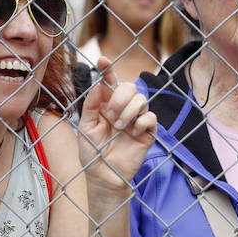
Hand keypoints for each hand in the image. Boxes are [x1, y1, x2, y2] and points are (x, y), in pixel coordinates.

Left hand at [77, 57, 155, 189]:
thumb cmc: (93, 153)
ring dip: (128, 111)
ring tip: (119, 127)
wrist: (103, 176)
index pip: (109, 83)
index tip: (103, 60)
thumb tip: (98, 85)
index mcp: (106, 105)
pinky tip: (133, 133)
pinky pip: (151, 117)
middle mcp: (123, 109)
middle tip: (110, 115)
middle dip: (120, 97)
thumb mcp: (85, 128)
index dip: (108, 70)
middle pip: (129, 87)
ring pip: (141, 100)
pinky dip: (142, 122)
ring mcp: (136, 120)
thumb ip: (91, 106)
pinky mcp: (147, 132)